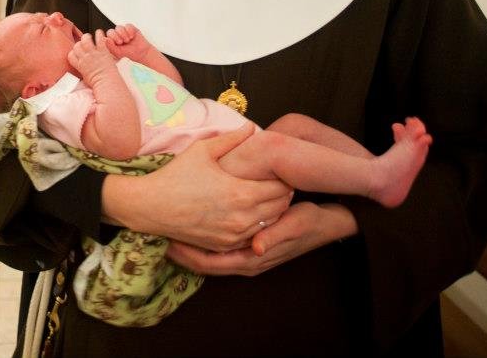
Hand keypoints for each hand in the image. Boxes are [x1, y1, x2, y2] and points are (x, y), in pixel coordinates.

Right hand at [68, 30, 115, 84]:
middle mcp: (85, 58)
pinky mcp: (102, 51)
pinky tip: (99, 33)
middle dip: (79, 43)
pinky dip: (99, 34)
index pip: (71, 55)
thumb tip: (83, 72)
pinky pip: (99, 39)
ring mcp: (93, 54)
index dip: (73, 52)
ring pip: (85, 40)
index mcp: (80, 66)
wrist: (107, 83)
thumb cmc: (98, 83)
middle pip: (77, 46)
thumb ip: (83, 72)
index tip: (77, 52)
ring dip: (87, 37)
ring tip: (90, 37)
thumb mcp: (85, 79)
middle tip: (83, 43)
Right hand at [102, 131, 293, 251]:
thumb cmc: (175, 175)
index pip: (280, 188)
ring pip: (269, 225)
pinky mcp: (224, 246)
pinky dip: (257, 226)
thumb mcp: (202, 150)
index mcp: (240, 193)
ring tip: (265, 197)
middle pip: (280, 208)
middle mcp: (241, 218)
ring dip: (272, 212)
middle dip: (282, 194)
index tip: (279, 170)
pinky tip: (250, 213)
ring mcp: (233, 235)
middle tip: (277, 182)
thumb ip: (230, 139)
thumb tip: (251, 126)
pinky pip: (253, 238)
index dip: (284, 178)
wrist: (150, 207)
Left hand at [104, 23, 149, 60]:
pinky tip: (132, 36)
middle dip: (116, 36)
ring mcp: (123, 31)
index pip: (106, 37)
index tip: (117, 43)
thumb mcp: (118, 53)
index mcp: (111, 42)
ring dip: (123, 34)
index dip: (111, 38)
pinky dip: (130, 31)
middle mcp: (116, 36)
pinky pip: (127, 25)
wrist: (141, 52)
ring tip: (128, 40)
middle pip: (111, 31)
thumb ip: (111, 47)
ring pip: (118, 27)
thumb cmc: (129, 53)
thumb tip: (106, 39)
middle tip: (122, 42)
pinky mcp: (130, 28)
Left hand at [165, 202, 357, 275]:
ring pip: (211, 259)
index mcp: (254, 258)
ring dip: (191, 250)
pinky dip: (203, 245)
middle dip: (183, 254)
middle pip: (206, 265)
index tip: (169, 241)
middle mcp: (248, 262)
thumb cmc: (309, 221)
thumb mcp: (296, 224)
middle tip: (160, 238)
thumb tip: (257, 247)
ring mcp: (248, 257)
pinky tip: (192, 232)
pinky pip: (220, 252)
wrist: (326, 224)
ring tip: (170, 235)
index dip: (189, 255)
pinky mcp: (250, 249)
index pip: (212, 263)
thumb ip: (276, 235)